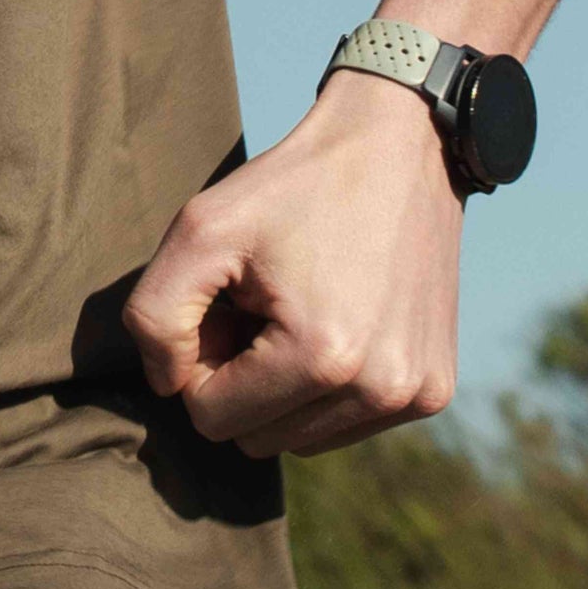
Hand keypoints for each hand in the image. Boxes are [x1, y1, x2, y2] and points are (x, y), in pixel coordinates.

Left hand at [121, 67, 463, 458]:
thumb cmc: (291, 187)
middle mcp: (380, 391)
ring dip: (280, 389)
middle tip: (256, 306)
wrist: (399, 148)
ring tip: (295, 312)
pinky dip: (324, 388)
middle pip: (256, 439)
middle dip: (239, 382)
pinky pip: (345, 426)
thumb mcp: (199, 231)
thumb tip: (168, 387)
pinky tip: (333, 321)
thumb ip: (155, 318)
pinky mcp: (433, 392)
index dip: (198, 362)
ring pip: (298, 439)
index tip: (225, 305)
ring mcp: (415, 395)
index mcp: (322, 357)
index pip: (211, 419)